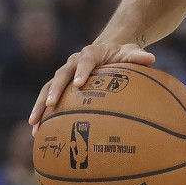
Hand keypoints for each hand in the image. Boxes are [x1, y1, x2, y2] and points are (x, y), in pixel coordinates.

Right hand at [29, 42, 154, 131]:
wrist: (105, 51)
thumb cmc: (120, 55)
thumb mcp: (130, 53)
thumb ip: (138, 56)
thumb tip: (151, 58)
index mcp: (90, 53)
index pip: (85, 60)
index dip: (81, 71)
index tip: (78, 84)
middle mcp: (73, 62)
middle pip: (60, 75)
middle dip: (54, 90)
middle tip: (50, 104)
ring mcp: (64, 74)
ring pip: (48, 88)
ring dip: (40, 105)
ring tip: (34, 123)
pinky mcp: (60, 86)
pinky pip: (47, 98)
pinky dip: (42, 114)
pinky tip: (37, 132)